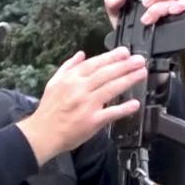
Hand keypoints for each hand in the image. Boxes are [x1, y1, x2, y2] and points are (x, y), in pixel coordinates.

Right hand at [17, 47, 146, 165]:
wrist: (43, 133)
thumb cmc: (49, 110)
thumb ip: (68, 66)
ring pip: (111, 88)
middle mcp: (79, 89)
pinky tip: (135, 104)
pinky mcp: (92, 121)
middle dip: (125, 65)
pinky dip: (123, 108)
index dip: (111, 57)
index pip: (94, 63)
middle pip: (106, 74)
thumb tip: (81, 54)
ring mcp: (87, 105)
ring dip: (128, 80)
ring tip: (141, 73)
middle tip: (139, 60)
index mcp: (70, 79)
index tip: (124, 52)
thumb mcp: (53, 82)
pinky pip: (111, 113)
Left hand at [104, 0, 184, 25]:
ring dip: (166, 5)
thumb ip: (113, 2)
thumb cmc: (128, 25)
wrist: (131, 47)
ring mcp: (176, 12)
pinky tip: (172, 14)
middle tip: (145, 3)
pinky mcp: (180, 24)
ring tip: (151, 16)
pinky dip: (181, 11)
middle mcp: (169, 0)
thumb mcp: (117, 12)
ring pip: (181, 1)